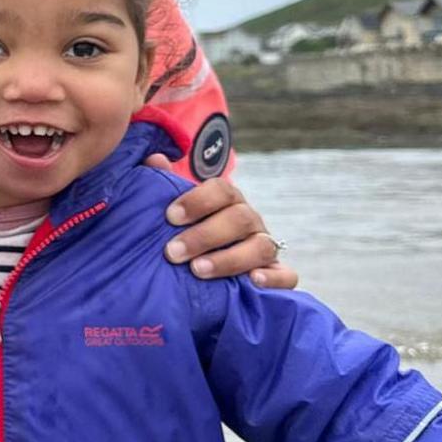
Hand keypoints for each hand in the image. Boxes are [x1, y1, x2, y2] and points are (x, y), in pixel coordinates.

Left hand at [145, 154, 298, 289]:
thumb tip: (155, 160)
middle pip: (239, 218)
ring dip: (229, 259)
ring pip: (261, 246)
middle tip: (172, 252)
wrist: (203, 271)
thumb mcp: (174, 213)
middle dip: (204, 236)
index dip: (197, 201)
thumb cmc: (186, 234)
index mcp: (226, 200)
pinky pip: (286, 275)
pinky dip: (274, 277)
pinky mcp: (276, 275)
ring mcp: (265, 246)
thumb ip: (163, 184)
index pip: (221, 190)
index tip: (170, 216)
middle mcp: (249, 220)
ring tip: (198, 270)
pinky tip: (252, 281)